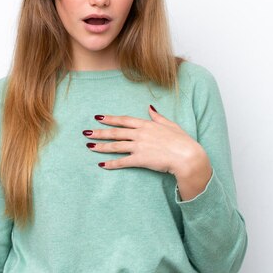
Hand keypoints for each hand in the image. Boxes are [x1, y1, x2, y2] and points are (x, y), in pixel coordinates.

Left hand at [84, 105, 212, 197]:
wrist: (187, 156)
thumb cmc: (182, 141)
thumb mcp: (170, 125)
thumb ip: (157, 117)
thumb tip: (149, 108)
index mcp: (146, 125)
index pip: (124, 120)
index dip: (110, 119)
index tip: (98, 117)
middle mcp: (140, 134)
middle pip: (115, 132)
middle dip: (99, 132)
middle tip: (86, 133)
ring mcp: (139, 146)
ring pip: (116, 145)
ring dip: (101, 146)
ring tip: (89, 147)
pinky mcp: (140, 159)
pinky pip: (122, 161)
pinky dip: (111, 163)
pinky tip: (102, 164)